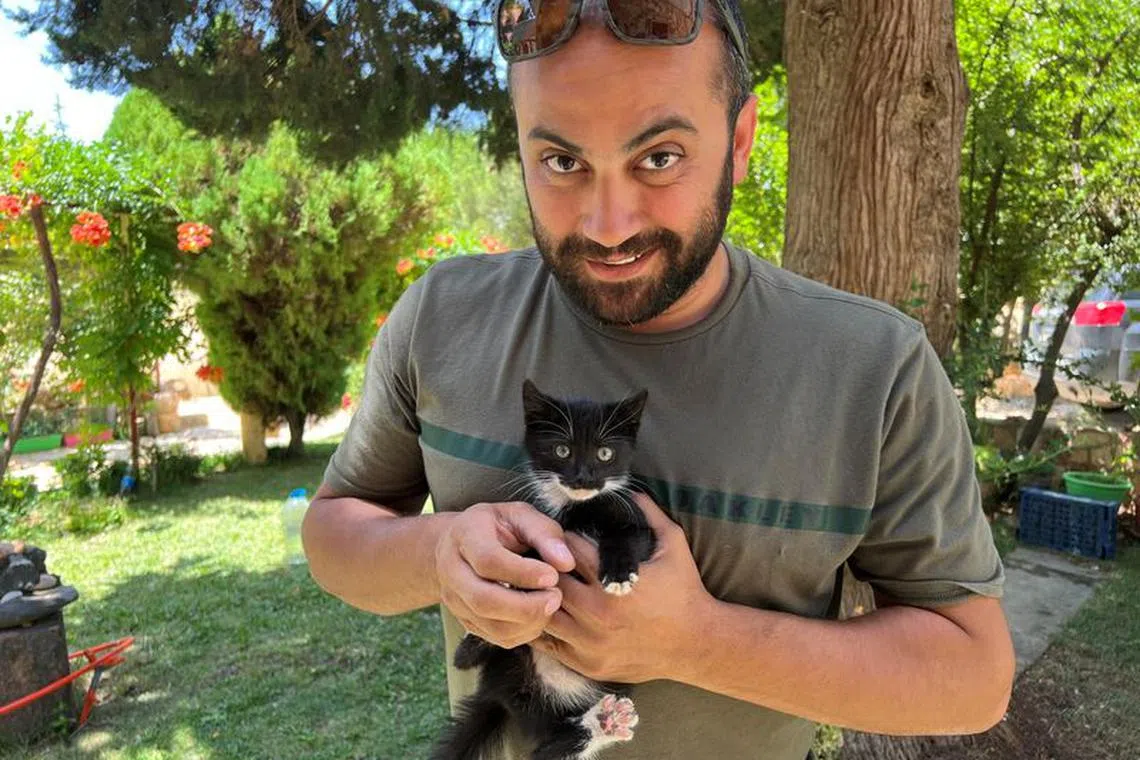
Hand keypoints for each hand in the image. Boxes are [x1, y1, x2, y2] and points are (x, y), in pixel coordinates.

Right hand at [435, 502, 575, 648]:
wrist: (461, 542)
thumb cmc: (498, 526)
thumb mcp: (520, 515)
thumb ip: (544, 534)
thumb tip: (566, 563)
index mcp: (464, 535)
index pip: (488, 561)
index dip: (523, 573)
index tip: (553, 575)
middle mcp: (451, 570)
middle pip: (483, 600)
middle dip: (526, 606)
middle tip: (556, 597)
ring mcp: (454, 599)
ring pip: (489, 624)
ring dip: (528, 622)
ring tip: (550, 605)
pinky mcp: (465, 620)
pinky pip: (496, 637)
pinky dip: (523, 632)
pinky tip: (538, 616)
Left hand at [533, 494, 714, 682]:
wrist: (697, 643)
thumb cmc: (685, 591)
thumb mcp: (674, 545)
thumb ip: (650, 514)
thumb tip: (632, 489)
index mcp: (612, 582)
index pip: (568, 551)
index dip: (564, 540)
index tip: (567, 539)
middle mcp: (597, 614)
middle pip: (551, 581)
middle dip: (549, 567)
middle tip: (550, 561)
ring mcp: (590, 643)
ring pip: (546, 613)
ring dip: (545, 598)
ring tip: (549, 587)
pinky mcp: (587, 664)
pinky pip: (550, 644)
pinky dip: (546, 628)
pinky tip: (553, 613)